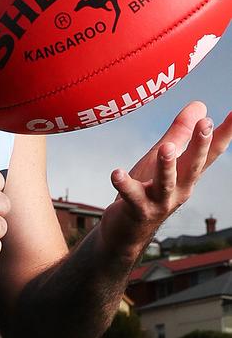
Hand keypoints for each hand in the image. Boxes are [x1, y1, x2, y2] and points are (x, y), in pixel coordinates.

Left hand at [100, 101, 231, 257]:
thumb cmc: (146, 190)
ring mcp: (160, 201)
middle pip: (192, 166)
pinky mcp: (138, 209)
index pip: (209, 152)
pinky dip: (124, 184)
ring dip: (167, 165)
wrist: (126, 231)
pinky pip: (131, 196)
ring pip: (166, 182)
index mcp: (187, 175)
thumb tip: (201, 105)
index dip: (223, 133)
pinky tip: (117, 173)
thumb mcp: (163, 158)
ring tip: (165, 148)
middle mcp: (179, 189)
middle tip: (205, 123)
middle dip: (200, 145)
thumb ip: (180, 133)